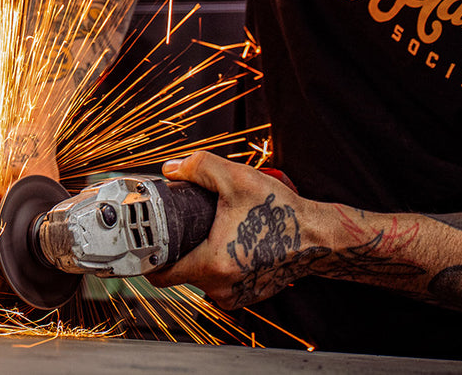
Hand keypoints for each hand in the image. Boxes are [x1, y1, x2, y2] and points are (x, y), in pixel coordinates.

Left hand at [146, 151, 323, 309]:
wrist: (317, 237)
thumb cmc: (282, 213)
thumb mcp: (236, 179)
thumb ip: (198, 167)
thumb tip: (171, 169)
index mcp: (213, 264)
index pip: (161, 275)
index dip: (147, 259)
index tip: (144, 243)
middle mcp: (222, 287)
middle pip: (180, 274)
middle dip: (177, 250)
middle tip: (180, 228)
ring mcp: (236, 294)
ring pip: (201, 278)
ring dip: (199, 257)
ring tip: (210, 232)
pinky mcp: (249, 294)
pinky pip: (221, 282)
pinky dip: (219, 264)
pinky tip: (229, 243)